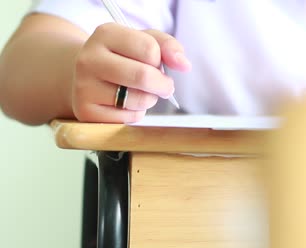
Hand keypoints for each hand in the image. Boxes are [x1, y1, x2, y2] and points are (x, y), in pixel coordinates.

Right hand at [71, 23, 190, 122]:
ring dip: (150, 99)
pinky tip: (126, 104)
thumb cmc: (122, 58)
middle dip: (163, 84)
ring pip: (138, 100)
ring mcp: (84, 87)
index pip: (149, 49)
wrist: (86, 76)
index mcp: (105, 34)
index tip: (156, 63)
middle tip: (164, 86)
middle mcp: (89, 59)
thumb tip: (184, 65)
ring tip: (140, 92)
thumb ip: (168, 46)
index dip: (160, 59)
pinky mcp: (86, 112)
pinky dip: (136, 113)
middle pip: (143, 76)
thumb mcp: (143, 41)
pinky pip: (128, 117)